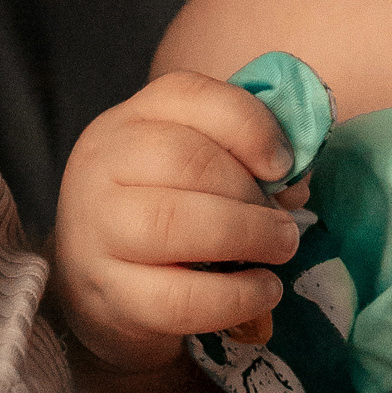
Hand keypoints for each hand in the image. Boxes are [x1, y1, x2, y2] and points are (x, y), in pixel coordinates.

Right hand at [54, 67, 305, 369]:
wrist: (99, 286)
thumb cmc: (166, 210)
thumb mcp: (195, 165)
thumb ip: (243, 155)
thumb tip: (295, 182)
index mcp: (132, 119)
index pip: (188, 94)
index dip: (250, 125)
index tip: (285, 166)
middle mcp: (102, 165)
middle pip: (185, 158)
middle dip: (251, 191)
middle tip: (286, 223)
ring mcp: (96, 231)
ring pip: (174, 223)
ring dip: (247, 235)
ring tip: (281, 250)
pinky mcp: (107, 295)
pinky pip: (178, 298)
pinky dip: (235, 295)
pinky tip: (263, 290)